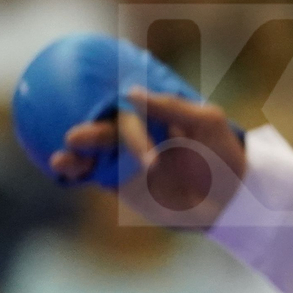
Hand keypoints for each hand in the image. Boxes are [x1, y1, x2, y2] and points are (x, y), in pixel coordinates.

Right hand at [50, 88, 247, 219]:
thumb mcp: (206, 123)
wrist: (231, 199)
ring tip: (61, 159)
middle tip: (75, 136)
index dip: (108, 104)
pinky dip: (77, 172)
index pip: (126, 106)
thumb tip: (131, 93)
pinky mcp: (121, 184)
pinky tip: (61, 169)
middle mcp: (136, 134)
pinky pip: (94, 175)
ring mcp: (126, 160)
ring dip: (74, 155)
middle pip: (104, 129)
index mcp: (154, 113)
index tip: (101, 109)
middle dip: (88, 134)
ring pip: (93, 153)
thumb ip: (171, 107)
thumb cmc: (223, 154)